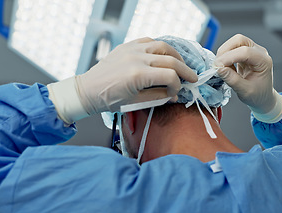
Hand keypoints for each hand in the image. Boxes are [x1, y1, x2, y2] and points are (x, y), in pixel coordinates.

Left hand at [77, 37, 197, 113]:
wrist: (88, 90)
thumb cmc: (110, 99)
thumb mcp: (136, 102)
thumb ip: (158, 97)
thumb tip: (174, 95)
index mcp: (138, 75)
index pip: (170, 76)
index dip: (178, 85)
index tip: (175, 93)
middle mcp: (137, 58)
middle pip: (171, 60)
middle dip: (185, 70)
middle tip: (193, 78)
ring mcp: (132, 49)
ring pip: (163, 46)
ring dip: (176, 56)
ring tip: (181, 65)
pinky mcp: (127, 45)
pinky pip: (149, 41)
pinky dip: (160, 47)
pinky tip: (164, 55)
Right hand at [214, 34, 275, 113]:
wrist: (263, 97)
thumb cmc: (258, 95)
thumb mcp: (245, 92)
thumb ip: (233, 80)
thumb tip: (219, 69)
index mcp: (264, 61)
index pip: (245, 52)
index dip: (229, 57)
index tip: (218, 67)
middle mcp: (259, 52)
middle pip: (239, 40)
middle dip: (225, 51)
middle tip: (217, 65)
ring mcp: (252, 50)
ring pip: (234, 42)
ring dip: (224, 52)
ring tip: (220, 67)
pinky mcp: (245, 52)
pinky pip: (232, 48)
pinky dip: (225, 55)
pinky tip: (225, 67)